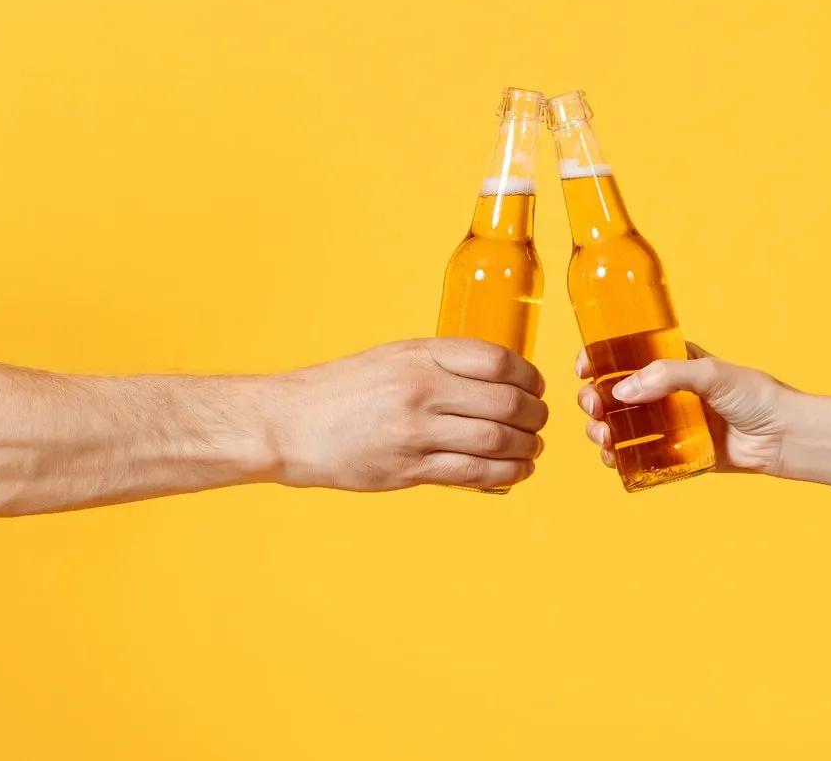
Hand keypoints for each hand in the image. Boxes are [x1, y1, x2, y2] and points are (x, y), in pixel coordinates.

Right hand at [265, 338, 548, 491]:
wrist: (289, 424)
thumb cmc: (343, 390)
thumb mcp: (393, 357)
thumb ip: (441, 364)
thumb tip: (497, 377)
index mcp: (419, 356)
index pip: (497, 361)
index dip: (528, 376)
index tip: (536, 387)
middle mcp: (421, 391)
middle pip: (505, 403)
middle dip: (535, 415)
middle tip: (540, 420)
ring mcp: (415, 432)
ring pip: (496, 441)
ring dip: (527, 447)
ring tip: (533, 448)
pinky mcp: (408, 469)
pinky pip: (473, 473)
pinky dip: (507, 473)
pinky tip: (518, 471)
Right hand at [575, 342, 790, 474]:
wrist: (784, 437)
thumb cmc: (756, 397)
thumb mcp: (711, 373)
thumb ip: (667, 376)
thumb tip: (621, 391)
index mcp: (673, 362)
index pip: (626, 355)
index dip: (599, 359)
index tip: (583, 367)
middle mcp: (666, 392)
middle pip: (614, 393)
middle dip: (593, 400)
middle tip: (594, 408)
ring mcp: (668, 423)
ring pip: (620, 425)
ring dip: (601, 429)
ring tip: (602, 435)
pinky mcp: (675, 453)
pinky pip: (638, 455)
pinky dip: (619, 456)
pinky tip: (613, 456)